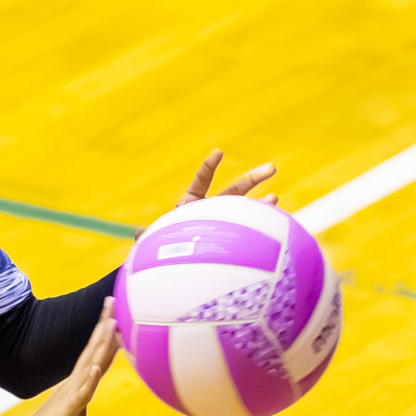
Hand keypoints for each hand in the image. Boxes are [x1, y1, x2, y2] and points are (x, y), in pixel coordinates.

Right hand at [9, 298, 135, 415]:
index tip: (118, 316)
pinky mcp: (62, 414)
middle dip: (104, 326)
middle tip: (114, 300)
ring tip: (111, 323)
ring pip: (87, 366)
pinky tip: (97, 367)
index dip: (108, 338)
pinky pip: (78, 395)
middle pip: (93, 352)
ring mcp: (67, 398)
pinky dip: (88, 381)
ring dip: (99, 345)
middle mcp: (73, 387)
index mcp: (78, 389)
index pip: (97, 358)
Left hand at [135, 149, 279, 238]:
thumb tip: (138, 234)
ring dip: (262, 203)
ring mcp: (225, 222)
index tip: (219, 152)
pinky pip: (250, 229)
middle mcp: (211, 210)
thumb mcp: (154, 240)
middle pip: (234, 191)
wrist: (172, 263)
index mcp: (190, 205)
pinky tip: (276, 222)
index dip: (209, 167)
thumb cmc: (162, 248)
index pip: (201, 181)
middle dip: (253, 179)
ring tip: (275, 198)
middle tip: (272, 168)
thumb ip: (148, 236)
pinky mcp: (233, 237)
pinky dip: (262, 225)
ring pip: (247, 210)